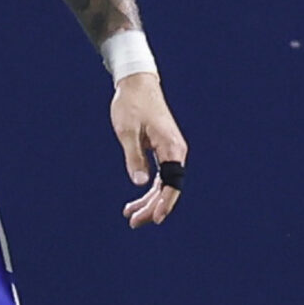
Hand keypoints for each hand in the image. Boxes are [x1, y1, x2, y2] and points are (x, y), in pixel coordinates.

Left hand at [112, 72, 186, 228]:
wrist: (136, 82)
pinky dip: (148, 190)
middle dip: (152, 207)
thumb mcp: (128, 131)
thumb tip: (139, 183)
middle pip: (169, 188)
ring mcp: (170, 151)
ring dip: (149, 202)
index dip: (165, 203)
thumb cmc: (132, 104)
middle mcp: (176, 151)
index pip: (173, 183)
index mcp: (171, 147)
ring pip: (164, 185)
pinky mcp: (163, 149)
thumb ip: (134, 157)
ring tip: (130, 216)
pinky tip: (135, 201)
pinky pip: (160, 176)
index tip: (155, 218)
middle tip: (133, 222)